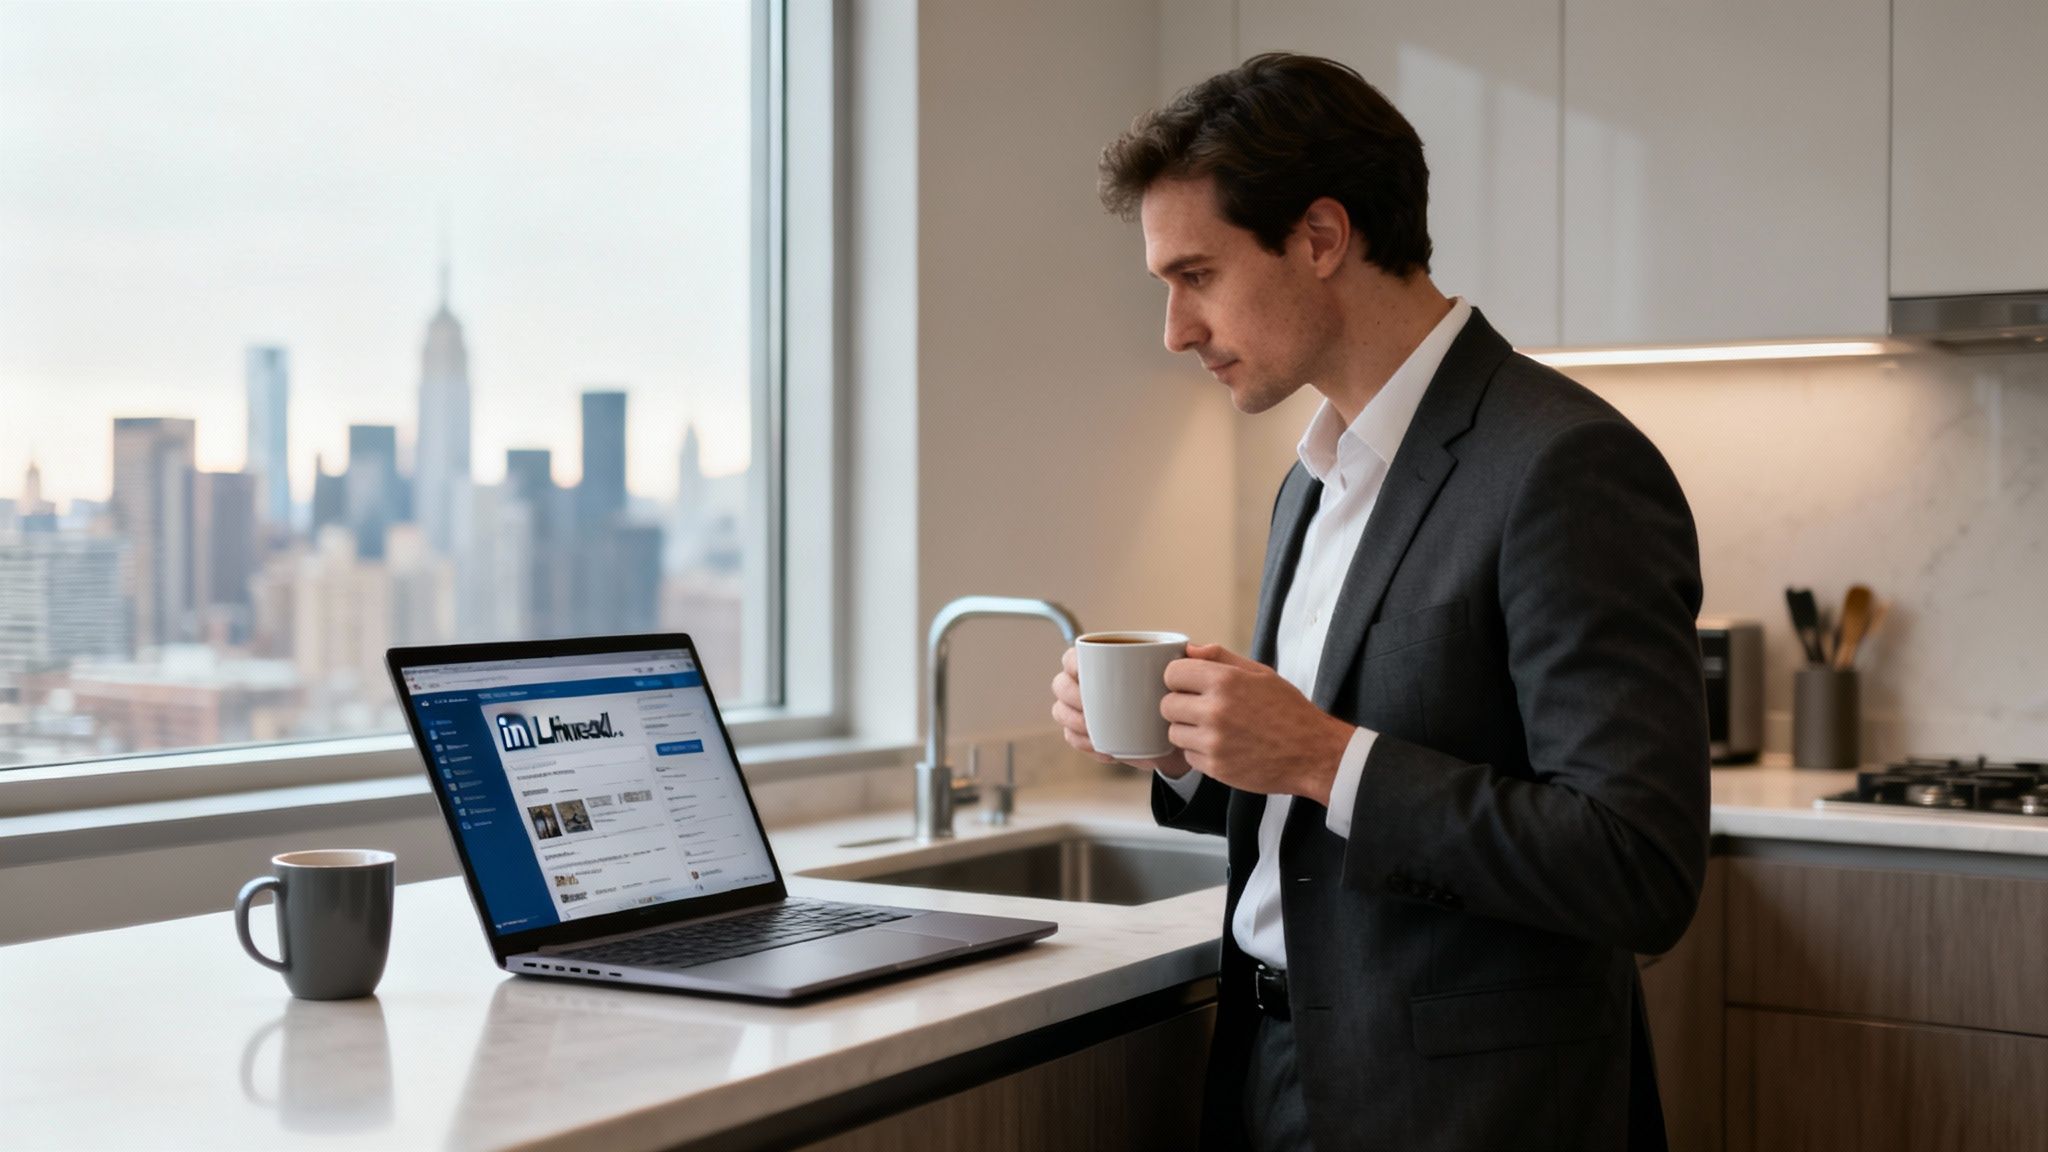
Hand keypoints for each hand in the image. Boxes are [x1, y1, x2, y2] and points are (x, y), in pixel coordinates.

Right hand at [1050, 647, 1194, 777]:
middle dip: (1071, 696)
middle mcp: (1092, 683)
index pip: (1074, 655)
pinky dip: (1084, 743)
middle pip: (1062, 684)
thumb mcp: (1197, 677)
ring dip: (1074, 720)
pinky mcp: (1092, 735)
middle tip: (1091, 709)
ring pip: (1062, 711)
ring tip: (1095, 729)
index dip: (1071, 664)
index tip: (1084, 675)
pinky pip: (1074, 738)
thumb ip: (1202, 659)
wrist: (1189, 732)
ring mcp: (1089, 710)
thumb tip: (1194, 648)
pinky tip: (1104, 748)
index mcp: (1108, 660)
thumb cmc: (1187, 697)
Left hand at [1160, 644, 1353, 803]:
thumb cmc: (1288, 711)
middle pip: (1167, 705)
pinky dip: (1199, 753)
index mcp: (1226, 681)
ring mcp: (1214, 742)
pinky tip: (1222, 747)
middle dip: (1180, 705)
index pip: (1172, 673)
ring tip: (1214, 729)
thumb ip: (1221, 658)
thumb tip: (1189, 649)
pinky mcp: (1215, 768)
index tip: (1190, 685)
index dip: (1179, 678)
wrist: (1313, 754)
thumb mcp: (1261, 673)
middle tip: (1201, 708)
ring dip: (1188, 731)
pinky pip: (1188, 757)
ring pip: (1173, 733)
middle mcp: (1215, 711)